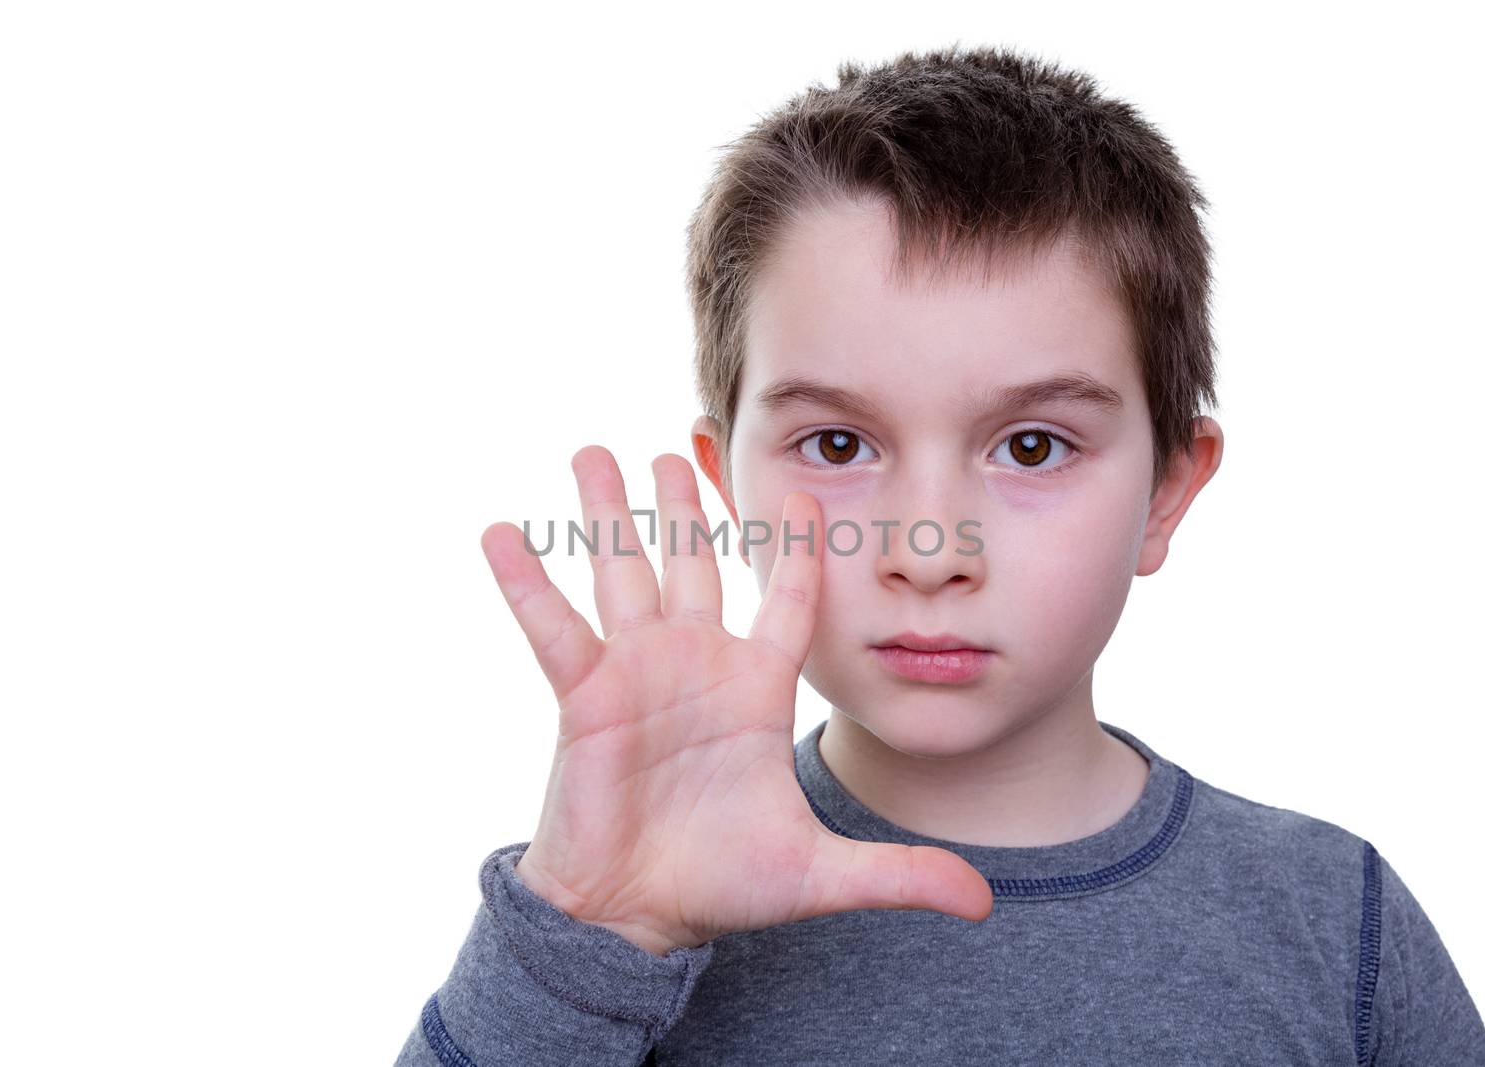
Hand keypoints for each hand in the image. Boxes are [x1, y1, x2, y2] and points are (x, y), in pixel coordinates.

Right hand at [479, 445, 992, 955]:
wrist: (637, 916)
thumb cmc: (723, 884)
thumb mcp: (820, 874)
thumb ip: (897, 875)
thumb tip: (983, 905)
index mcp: (755, 686)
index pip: (787, 602)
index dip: (801, 553)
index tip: (807, 494)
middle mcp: (696, 663)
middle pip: (693, 565)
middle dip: (684, 506)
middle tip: (681, 442)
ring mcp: (635, 673)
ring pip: (623, 573)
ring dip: (607, 513)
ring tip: (593, 450)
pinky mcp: (583, 696)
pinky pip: (553, 628)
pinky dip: (527, 583)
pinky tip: (501, 532)